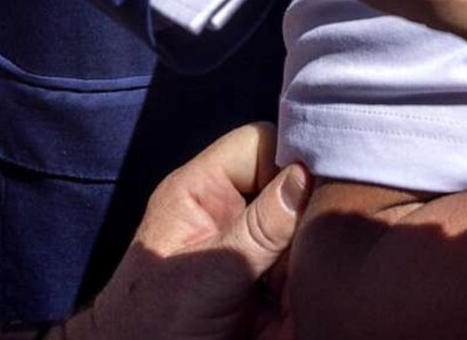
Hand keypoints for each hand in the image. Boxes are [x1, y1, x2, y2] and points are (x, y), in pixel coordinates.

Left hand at [66, 124, 305, 339]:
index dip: (290, 157)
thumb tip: (305, 178)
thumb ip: (256, 229)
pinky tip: (297, 306)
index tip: (317, 188)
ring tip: (293, 287)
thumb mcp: (205, 275)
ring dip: (309, 256)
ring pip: (302, 234)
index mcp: (201, 191)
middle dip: (306, 217)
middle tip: (307, 248)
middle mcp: (230, 214)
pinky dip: (309, 287)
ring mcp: (250, 253)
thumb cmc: (149, 324)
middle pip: (288, 190)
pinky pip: (302, 274)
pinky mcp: (265, 291)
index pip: (258, 144)